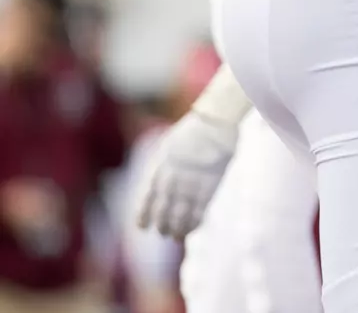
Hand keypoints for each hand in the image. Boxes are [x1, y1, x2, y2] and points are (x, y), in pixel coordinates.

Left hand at [134, 110, 239, 237]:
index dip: (143, 215)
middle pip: (162, 211)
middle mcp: (170, 181)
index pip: (146, 199)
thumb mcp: (168, 148)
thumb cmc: (192, 131)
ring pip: (179, 216)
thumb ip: (163, 168)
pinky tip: (192, 229)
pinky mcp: (207, 188)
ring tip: (176, 236)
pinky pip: (198, 212)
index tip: (142, 227)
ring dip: (176, 228)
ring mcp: (188, 185)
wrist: (213, 123)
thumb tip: (160, 185)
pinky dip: (194, 223)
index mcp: (157, 169)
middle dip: (162, 224)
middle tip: (163, 232)